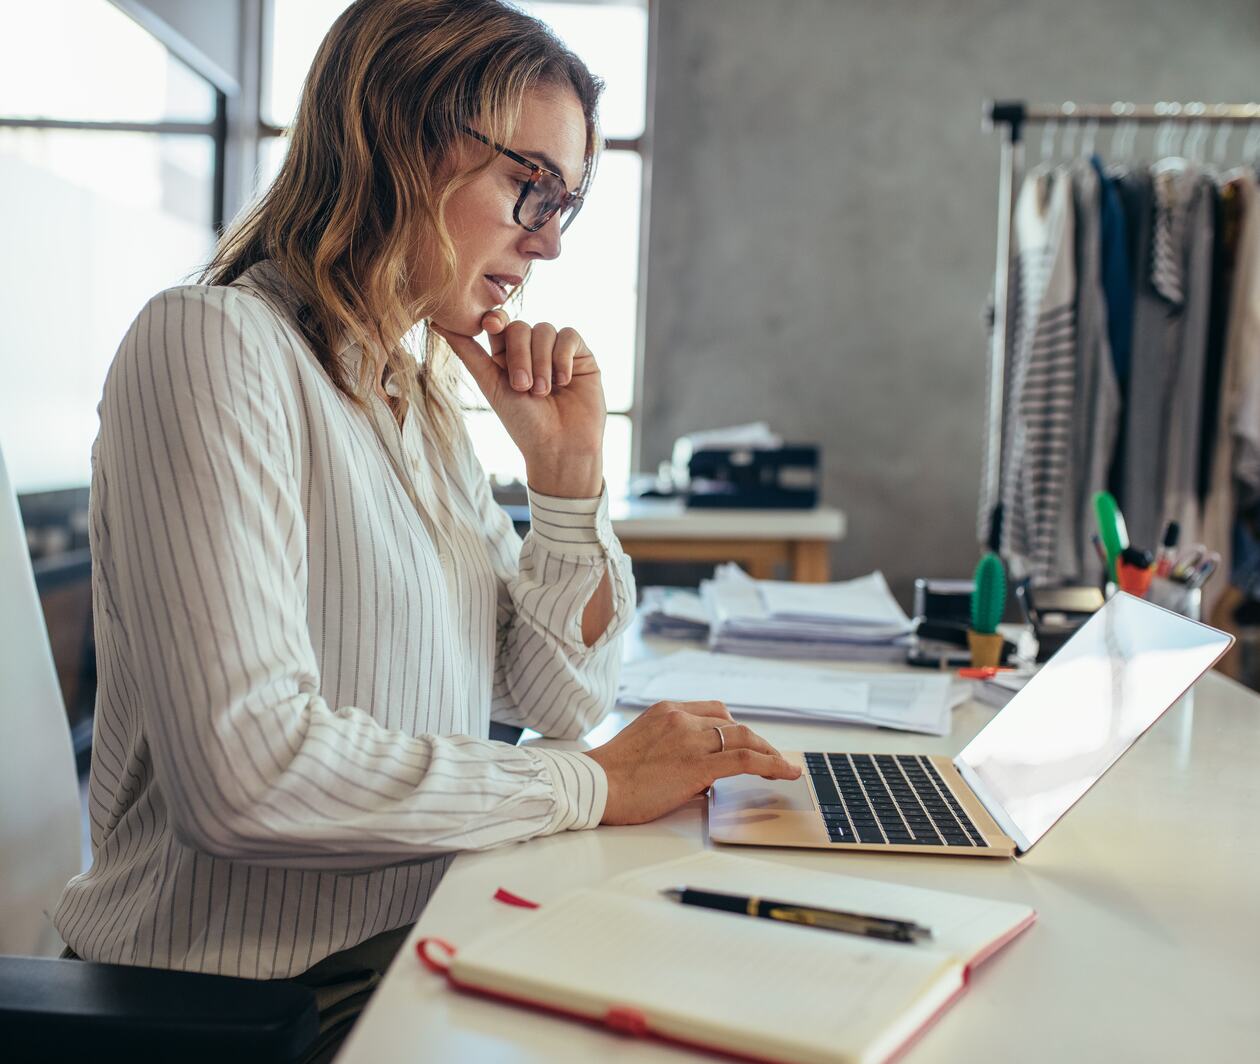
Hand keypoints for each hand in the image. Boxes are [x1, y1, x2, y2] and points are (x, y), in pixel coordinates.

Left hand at [432, 310, 604, 497]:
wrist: (561, 448)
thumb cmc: (524, 424)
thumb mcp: (491, 386)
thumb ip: (468, 353)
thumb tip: (436, 324)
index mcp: (506, 357)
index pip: (499, 325)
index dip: (494, 319)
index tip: (491, 325)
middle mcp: (532, 351)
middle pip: (521, 327)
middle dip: (520, 356)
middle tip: (523, 387)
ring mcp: (557, 352)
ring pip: (545, 330)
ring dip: (542, 362)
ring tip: (544, 392)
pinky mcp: (581, 356)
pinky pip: (569, 336)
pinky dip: (563, 357)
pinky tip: (563, 381)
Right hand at [585, 701, 801, 825]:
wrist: (595, 785)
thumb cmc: (612, 777)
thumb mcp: (644, 747)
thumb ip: (674, 752)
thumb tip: (702, 779)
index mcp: (666, 710)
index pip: (714, 710)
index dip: (735, 728)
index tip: (746, 742)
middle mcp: (682, 718)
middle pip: (732, 723)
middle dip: (756, 741)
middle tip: (771, 757)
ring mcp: (691, 739)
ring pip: (744, 738)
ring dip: (768, 752)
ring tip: (784, 768)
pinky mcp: (698, 764)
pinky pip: (745, 759)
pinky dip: (771, 764)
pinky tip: (786, 772)